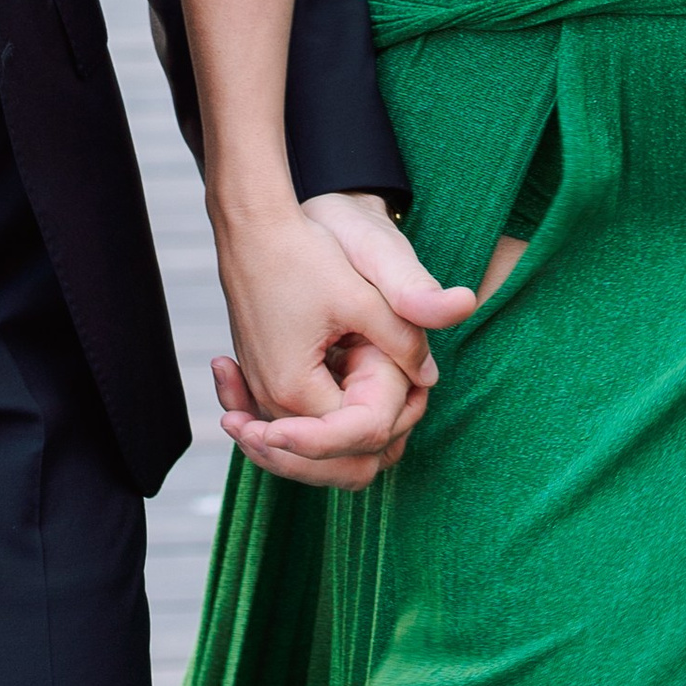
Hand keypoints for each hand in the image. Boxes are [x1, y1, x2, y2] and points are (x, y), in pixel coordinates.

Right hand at [209, 196, 475, 493]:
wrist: (252, 225)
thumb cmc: (301, 253)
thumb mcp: (362, 294)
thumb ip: (403, 338)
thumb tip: (432, 376)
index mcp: (295, 390)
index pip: (358, 437)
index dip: (396, 414)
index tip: (412, 381)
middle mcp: (272, 402)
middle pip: (335, 460)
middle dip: (378, 436)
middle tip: (410, 392)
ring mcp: (263, 393)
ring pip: (318, 448)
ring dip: (355, 428)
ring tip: (393, 387)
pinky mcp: (263, 379)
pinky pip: (299, 424)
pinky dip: (331, 418)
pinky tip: (357, 386)